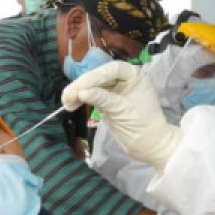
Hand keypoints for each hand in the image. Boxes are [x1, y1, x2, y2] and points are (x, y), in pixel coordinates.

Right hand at [61, 61, 180, 171]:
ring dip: (78, 92)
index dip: (95, 76)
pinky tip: (71, 104)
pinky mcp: (106, 100)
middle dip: (82, 85)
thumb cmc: (142, 124)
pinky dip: (80, 99)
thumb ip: (102, 99)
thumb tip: (82, 92)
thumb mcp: (122, 110)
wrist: (148, 145)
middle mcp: (124, 79)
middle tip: (68, 95)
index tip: (82, 87)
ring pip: (92, 86)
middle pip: (99, 76)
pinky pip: (91, 96)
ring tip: (66, 102)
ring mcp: (114, 89)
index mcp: (134, 75)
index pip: (112, 69)